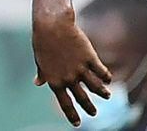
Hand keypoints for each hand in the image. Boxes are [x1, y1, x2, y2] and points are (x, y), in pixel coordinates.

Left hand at [32, 9, 111, 125]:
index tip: (77, 123)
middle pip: (83, 99)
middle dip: (89, 108)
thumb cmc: (43, 42)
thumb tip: (38, 83)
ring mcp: (80, 69)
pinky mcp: (90, 58)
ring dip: (103, 93)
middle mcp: (68, 78)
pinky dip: (106, 77)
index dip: (72, 115)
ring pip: (97, 88)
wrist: (52, 25)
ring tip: (106, 95)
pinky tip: (108, 79)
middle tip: (94, 113)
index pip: (65, 103)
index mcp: (54, 81)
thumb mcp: (40, 60)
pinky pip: (102, 72)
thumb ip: (42, 73)